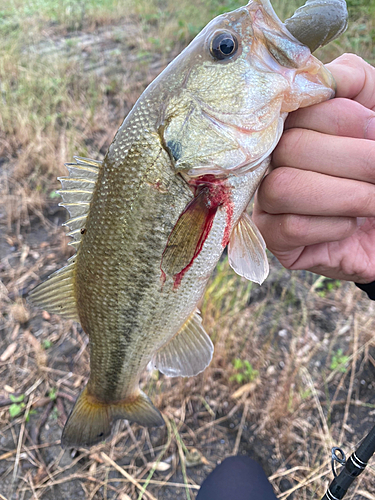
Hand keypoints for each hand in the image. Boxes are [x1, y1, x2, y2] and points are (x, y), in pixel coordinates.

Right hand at [253, 53, 374, 283]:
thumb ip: (354, 83)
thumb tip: (325, 76)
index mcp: (296, 126)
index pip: (293, 109)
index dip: (337, 118)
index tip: (373, 129)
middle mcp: (275, 159)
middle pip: (288, 148)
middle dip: (353, 160)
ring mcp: (269, 199)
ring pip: (282, 188)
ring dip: (344, 196)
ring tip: (374, 202)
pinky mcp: (274, 238)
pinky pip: (286, 227)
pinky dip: (330, 226)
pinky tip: (350, 226)